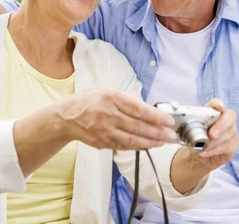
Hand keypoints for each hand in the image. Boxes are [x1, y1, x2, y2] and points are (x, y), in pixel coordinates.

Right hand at [56, 89, 176, 150]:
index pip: (138, 109)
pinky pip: (124, 146)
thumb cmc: (89, 101)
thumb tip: (148, 108)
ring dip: (150, 142)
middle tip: (171, 134)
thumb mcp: (107, 91)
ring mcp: (104, 131)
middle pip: (138, 126)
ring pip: (132, 139)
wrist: (66, 117)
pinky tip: (148, 145)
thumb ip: (127, 98)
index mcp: (110, 97)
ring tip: (163, 141)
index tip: (168, 120)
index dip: (156, 116)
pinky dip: (137, 146)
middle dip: (158, 132)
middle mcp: (107, 114)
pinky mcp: (102, 142)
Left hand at [187, 98, 238, 170]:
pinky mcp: (233, 145)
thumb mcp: (190, 130)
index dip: (218, 104)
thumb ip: (188, 123)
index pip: (217, 104)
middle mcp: (226, 120)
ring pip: (228, 134)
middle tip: (211, 135)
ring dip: (214, 142)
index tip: (218, 107)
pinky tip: (205, 152)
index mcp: (214, 112)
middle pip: (230, 117)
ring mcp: (232, 132)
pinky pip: (227, 147)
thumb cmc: (195, 138)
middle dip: (221, 126)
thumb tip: (178, 117)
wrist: (198, 154)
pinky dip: (214, 150)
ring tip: (203, 147)